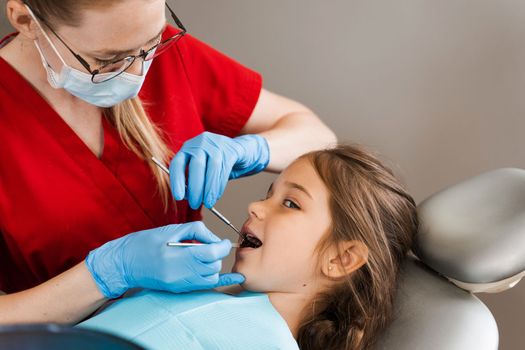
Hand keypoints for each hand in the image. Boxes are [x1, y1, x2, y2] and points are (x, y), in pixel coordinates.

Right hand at [85, 222, 244, 297]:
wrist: (124, 263)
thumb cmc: (145, 243)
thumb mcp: (172, 229)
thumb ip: (197, 231)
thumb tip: (215, 238)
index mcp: (179, 255)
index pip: (213, 253)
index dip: (222, 246)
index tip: (222, 242)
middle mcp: (181, 273)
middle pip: (213, 265)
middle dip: (216, 255)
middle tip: (210, 246)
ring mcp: (180, 284)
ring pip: (211, 277)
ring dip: (213, 266)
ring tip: (203, 256)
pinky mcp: (178, 289)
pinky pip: (204, 286)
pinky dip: (217, 279)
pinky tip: (234, 278)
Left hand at [170, 131, 269, 208]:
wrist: (243, 151)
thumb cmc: (219, 163)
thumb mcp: (203, 170)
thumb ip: (193, 180)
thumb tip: (186, 196)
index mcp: (189, 148)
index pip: (177, 163)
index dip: (177, 181)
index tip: (178, 197)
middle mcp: (200, 142)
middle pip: (196, 165)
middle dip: (195, 188)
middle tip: (194, 204)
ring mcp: (216, 144)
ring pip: (212, 168)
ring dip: (209, 189)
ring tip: (208, 202)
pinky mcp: (231, 150)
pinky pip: (224, 169)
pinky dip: (219, 185)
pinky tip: (217, 195)